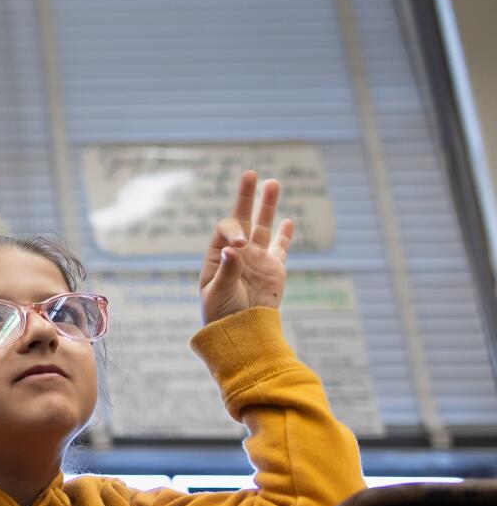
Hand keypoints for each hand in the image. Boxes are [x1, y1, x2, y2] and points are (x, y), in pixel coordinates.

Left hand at [200, 170, 293, 325]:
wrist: (240, 332)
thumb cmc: (221, 314)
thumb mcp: (219, 293)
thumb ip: (228, 271)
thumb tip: (234, 248)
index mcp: (218, 256)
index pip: (227, 230)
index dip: (234, 231)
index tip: (240, 244)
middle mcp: (237, 253)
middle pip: (242, 219)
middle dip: (246, 197)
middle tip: (251, 174)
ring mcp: (257, 258)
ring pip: (264, 227)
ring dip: (268, 206)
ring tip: (272, 183)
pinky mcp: (275, 268)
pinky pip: (281, 248)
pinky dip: (285, 235)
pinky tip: (288, 221)